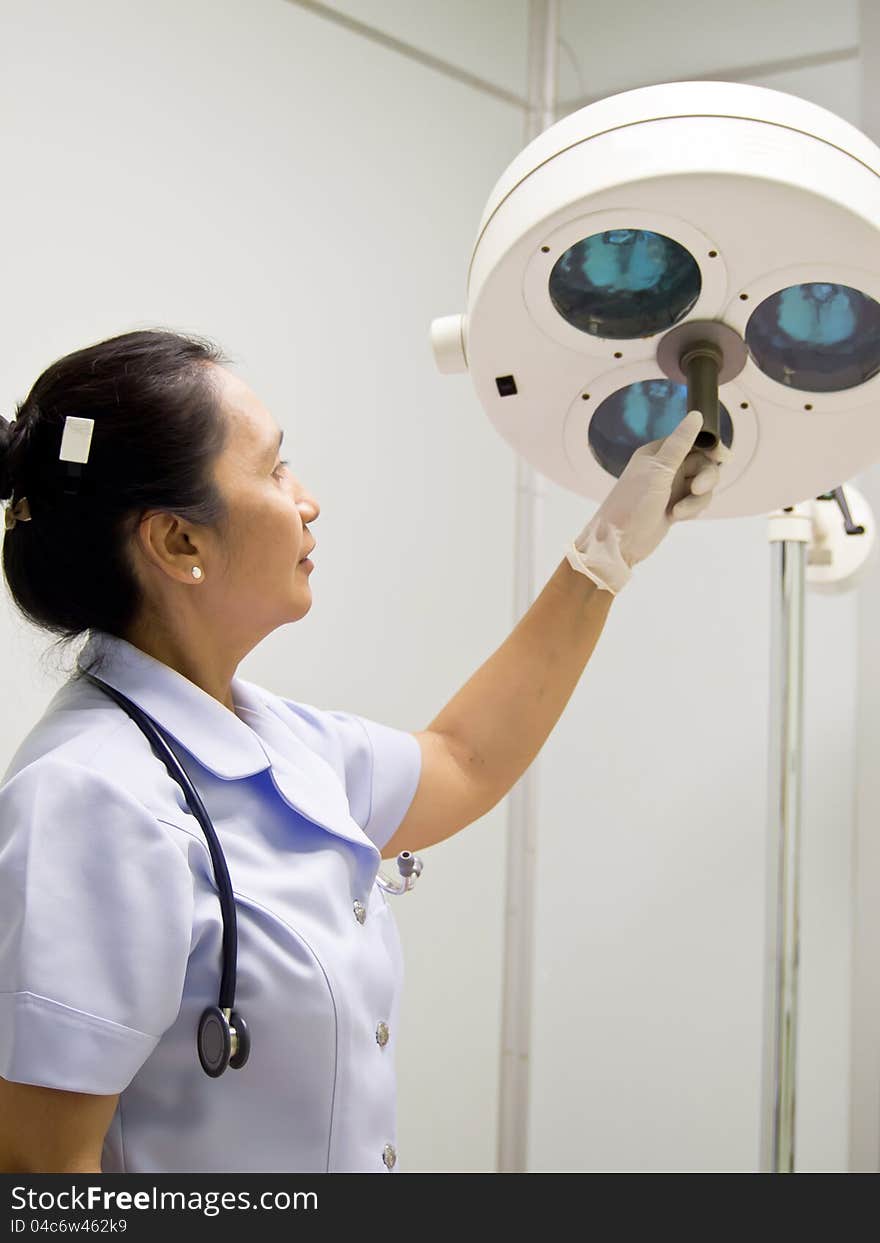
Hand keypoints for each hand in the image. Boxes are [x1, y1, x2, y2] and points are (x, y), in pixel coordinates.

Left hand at [565, 410, 726, 594]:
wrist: (620, 542)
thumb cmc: (634, 502)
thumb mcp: (658, 470)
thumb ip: (680, 443)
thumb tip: (696, 415)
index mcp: (658, 453)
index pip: (692, 441)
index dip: (710, 447)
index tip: (724, 456)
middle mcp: (666, 468)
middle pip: (703, 464)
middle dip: (705, 478)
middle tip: (697, 490)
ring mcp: (671, 488)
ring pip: (703, 486)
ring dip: (696, 500)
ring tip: (678, 512)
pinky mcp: (675, 507)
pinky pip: (697, 502)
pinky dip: (691, 510)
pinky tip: (677, 518)